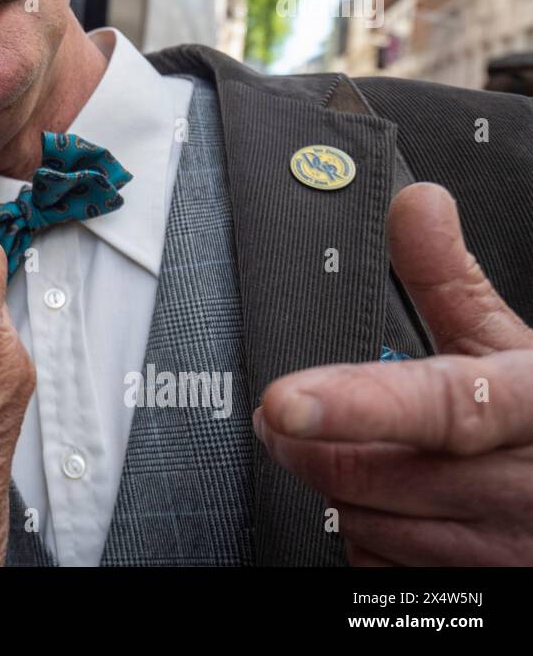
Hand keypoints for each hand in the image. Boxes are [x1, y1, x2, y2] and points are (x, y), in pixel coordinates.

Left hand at [254, 182, 532, 564]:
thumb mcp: (509, 349)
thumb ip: (450, 280)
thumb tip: (416, 203)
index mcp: (531, 406)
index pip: (441, 407)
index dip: (357, 404)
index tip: (286, 400)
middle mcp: (523, 487)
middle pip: (372, 472)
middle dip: (312, 442)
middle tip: (289, 412)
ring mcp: (504, 549)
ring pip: (365, 524)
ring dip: (344, 490)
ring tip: (372, 455)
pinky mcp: (478, 590)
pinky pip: (376, 568)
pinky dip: (367, 535)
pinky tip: (396, 506)